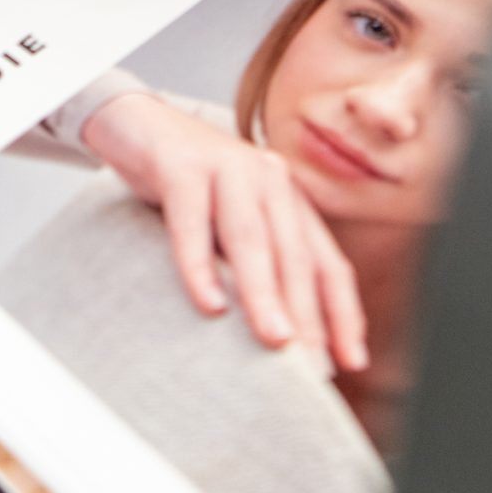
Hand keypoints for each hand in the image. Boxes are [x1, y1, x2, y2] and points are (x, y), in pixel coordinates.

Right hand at [81, 89, 367, 372]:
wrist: (140, 124)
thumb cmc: (192, 188)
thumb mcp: (233, 226)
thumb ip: (260, 267)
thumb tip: (284, 340)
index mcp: (288, 198)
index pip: (327, 262)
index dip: (342, 313)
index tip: (352, 362)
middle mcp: (268, 178)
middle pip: (294, 255)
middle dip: (307, 315)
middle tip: (312, 368)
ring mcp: (227, 165)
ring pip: (251, 238)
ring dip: (265, 293)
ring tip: (275, 339)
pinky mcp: (182, 164)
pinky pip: (192, 219)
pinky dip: (200, 264)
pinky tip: (208, 303)